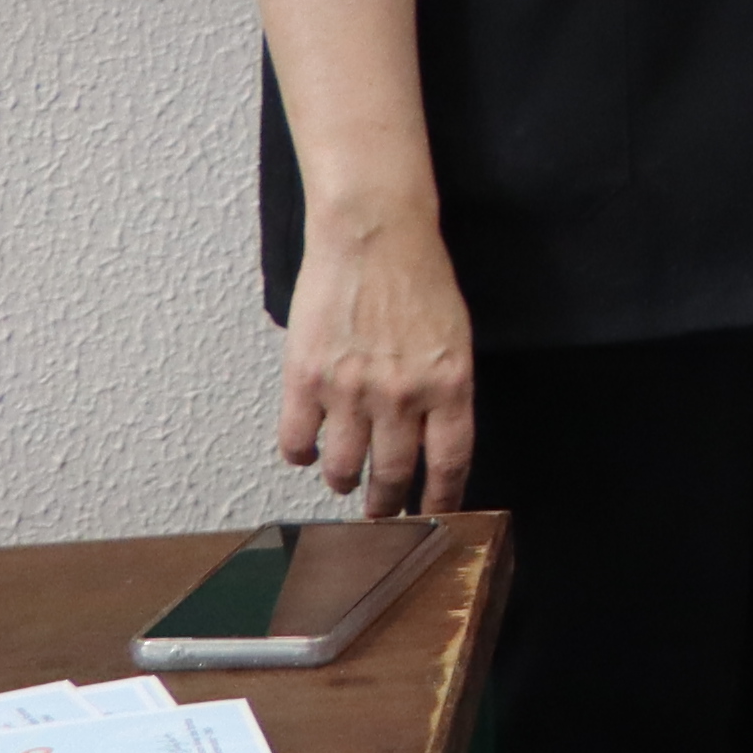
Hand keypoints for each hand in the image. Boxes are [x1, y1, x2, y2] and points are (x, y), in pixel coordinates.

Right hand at [275, 201, 473, 515]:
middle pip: (394, 475)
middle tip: (381, 514)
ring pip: (343, 467)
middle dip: (387, 505)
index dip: (441, 499)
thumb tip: (431, 435)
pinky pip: (297, 440)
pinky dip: (300, 454)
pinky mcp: (306, 379)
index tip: (435, 516)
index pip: (449, 463)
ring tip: (344, 482)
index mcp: (450, 385)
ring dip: (344, 482)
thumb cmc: (420, 277)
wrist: (375, 236)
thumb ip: (446, 388)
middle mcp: (403, 396)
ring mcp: (351, 390)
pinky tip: (306, 451)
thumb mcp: (455, 338)